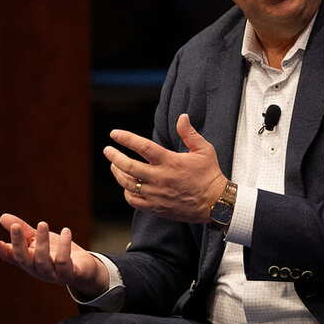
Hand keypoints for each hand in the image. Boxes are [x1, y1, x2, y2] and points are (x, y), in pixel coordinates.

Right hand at [0, 213, 107, 297]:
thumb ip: (24, 230)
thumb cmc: (57, 254)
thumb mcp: (39, 240)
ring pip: (43, 260)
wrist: (84, 270)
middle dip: (18, 242)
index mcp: (28, 261)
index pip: (10, 256)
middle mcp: (37, 270)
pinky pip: (64, 262)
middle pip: (23, 258)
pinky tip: (66, 231)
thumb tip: (2, 216)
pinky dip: (64, 246)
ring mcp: (52, 274)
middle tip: (16, 226)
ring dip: (42, 242)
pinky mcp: (69, 274)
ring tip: (42, 223)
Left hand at [104, 113, 227, 223]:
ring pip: (128, 184)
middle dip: (114, 157)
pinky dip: (127, 192)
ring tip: (114, 166)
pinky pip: (134, 201)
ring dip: (118, 173)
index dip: (126, 139)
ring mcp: (157, 194)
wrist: (215, 203)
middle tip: (108, 150)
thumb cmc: (210, 174)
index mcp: (171, 162)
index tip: (114, 134)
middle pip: (129, 167)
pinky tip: (127, 185)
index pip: (143, 147)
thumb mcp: (204, 150)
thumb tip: (182, 116)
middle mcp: (160, 178)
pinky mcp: (157, 207)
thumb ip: (190, 133)